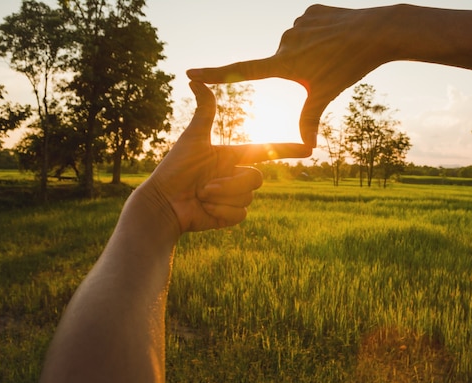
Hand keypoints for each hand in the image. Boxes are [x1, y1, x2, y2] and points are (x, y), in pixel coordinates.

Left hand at [139, 81, 310, 233]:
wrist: (163, 203)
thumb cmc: (175, 169)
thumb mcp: (193, 138)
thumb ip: (204, 111)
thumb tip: (195, 78)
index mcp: (233, 156)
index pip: (267, 151)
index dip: (288, 150)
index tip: (308, 148)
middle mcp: (237, 175)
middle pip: (256, 179)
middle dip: (231, 183)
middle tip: (205, 186)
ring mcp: (235, 197)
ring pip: (248, 197)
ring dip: (221, 197)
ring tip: (201, 196)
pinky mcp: (230, 216)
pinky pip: (240, 214)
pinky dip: (220, 212)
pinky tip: (204, 210)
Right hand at [187, 5, 396, 147]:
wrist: (376, 31)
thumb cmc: (348, 66)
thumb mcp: (325, 95)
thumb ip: (310, 119)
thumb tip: (307, 149)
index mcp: (284, 63)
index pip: (241, 70)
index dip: (215, 74)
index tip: (190, 71)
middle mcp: (284, 42)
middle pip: (285, 62)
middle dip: (301, 68)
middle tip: (326, 67)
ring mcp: (296, 24)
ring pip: (298, 44)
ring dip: (311, 51)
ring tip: (334, 52)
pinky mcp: (309, 11)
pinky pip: (309, 27)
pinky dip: (319, 35)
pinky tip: (336, 36)